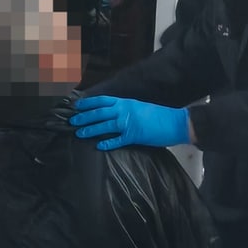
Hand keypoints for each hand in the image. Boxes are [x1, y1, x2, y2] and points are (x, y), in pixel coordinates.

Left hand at [71, 97, 191, 151]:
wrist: (175, 122)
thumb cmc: (159, 115)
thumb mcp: (140, 107)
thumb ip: (126, 109)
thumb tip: (114, 113)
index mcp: (126, 102)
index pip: (103, 101)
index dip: (89, 103)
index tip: (77, 105)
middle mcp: (125, 111)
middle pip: (100, 113)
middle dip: (84, 117)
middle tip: (73, 120)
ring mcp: (128, 123)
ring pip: (105, 126)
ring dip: (91, 129)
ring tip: (79, 133)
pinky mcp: (134, 136)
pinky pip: (117, 140)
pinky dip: (108, 143)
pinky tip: (99, 146)